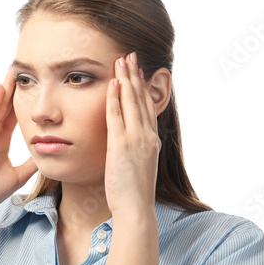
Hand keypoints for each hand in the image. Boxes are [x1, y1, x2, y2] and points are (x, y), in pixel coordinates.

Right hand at [0, 65, 37, 216]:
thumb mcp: (18, 175)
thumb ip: (31, 164)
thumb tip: (48, 155)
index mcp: (2, 140)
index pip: (15, 115)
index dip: (24, 100)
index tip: (34, 86)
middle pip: (7, 105)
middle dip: (15, 87)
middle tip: (24, 69)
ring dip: (6, 88)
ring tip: (13, 70)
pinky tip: (0, 89)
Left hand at [104, 52, 160, 215]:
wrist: (136, 209)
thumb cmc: (134, 191)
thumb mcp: (140, 165)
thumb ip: (136, 149)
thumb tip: (129, 141)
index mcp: (152, 140)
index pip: (147, 107)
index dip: (142, 87)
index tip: (138, 71)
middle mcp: (147, 135)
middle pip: (141, 99)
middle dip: (135, 75)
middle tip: (130, 55)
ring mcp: (136, 139)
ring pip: (131, 102)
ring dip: (126, 79)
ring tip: (122, 60)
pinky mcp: (122, 145)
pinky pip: (117, 115)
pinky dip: (114, 97)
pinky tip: (111, 83)